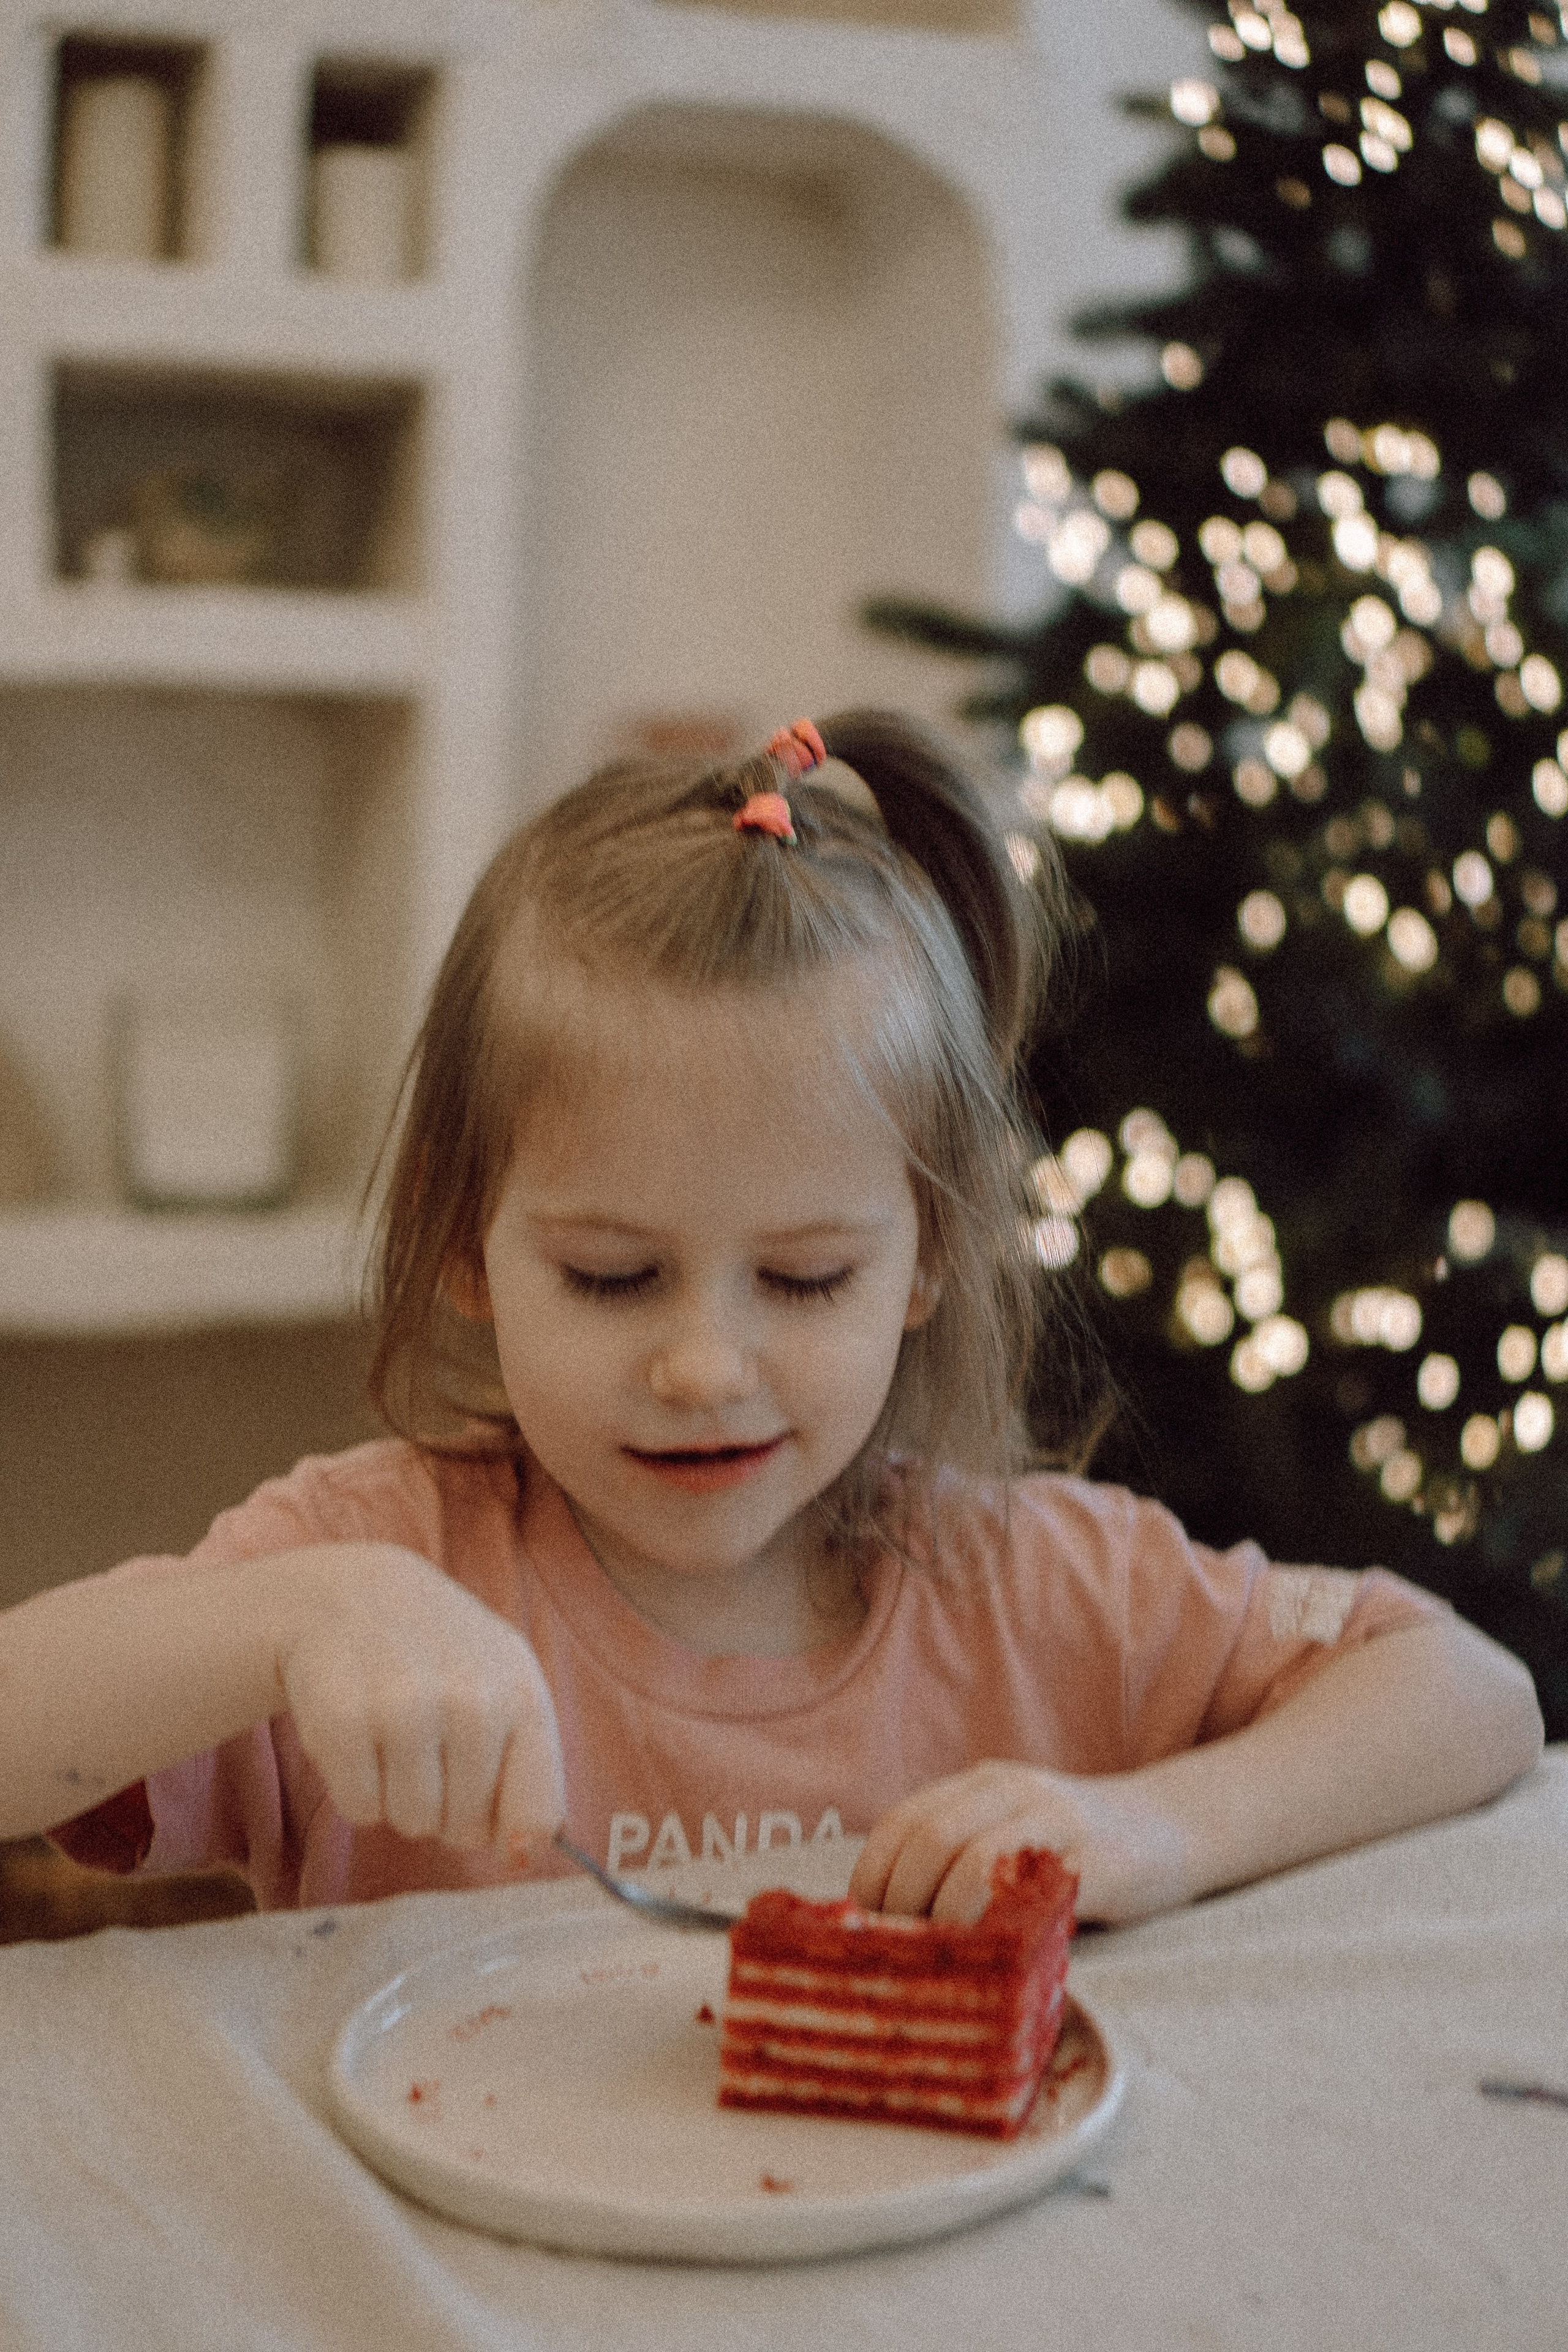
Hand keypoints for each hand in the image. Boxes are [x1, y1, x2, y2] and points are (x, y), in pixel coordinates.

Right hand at [274, 1545, 564, 1855]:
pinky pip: (359, 1809)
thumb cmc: (436, 1655)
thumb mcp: (501, 1685)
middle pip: (466, 1828)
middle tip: (425, 1747)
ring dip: (396, 1796)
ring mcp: (404, 1706)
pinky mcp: (341, 1719)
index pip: (537, 1815)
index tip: (486, 1814)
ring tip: (390, 1734)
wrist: (346, 1593)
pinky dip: (352, 1787)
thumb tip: (526, 1857)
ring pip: (411, 1822)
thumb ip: (528, 1770)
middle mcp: (470, 1697)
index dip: (509, 1832)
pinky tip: (356, 1732)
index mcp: (522, 1691)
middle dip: (443, 1806)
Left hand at [849, 1759, 1191, 1926]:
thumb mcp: (1013, 1835)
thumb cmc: (1076, 1851)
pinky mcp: (1095, 1858)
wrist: (1173, 1828)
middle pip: (929, 1837)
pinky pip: (1032, 1889)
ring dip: (943, 1918)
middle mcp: (1012, 1791)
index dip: (872, 1878)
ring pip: (971, 1858)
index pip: (901, 1822)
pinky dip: (998, 1924)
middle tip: (900, 1955)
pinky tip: (992, 1957)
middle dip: (901, 1902)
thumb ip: (963, 1861)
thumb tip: (890, 1935)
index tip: (864, 1929)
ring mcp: (1055, 1819)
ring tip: (942, 1961)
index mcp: (981, 1785)